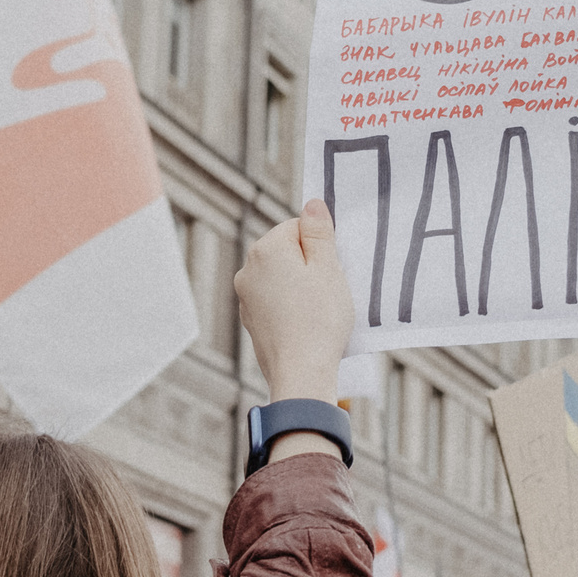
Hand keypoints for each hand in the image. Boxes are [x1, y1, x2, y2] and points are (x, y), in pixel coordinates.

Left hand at [235, 198, 352, 408]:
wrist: (301, 372)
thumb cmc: (319, 320)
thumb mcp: (328, 268)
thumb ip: (319, 232)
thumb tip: (312, 204)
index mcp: (266, 249)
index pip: (297, 227)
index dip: (320, 245)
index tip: (332, 267)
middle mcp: (248, 269)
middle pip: (287, 251)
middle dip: (309, 264)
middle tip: (328, 288)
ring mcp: (246, 296)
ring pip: (281, 277)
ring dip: (300, 285)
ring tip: (318, 309)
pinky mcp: (251, 319)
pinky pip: (275, 301)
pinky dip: (290, 306)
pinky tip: (306, 323)